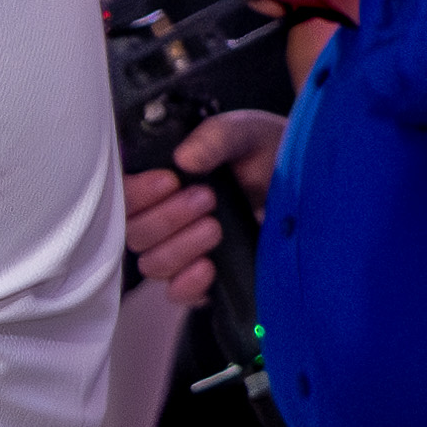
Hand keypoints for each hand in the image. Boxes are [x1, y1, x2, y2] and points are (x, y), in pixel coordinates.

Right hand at [117, 110, 281, 306]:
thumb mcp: (244, 133)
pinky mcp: (202, 278)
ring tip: (215, 227)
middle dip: (166, 218)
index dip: (136, 194)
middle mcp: (160, 216)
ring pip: (152, 263)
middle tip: (206, 199)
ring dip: (180, 247)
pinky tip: (209, 266)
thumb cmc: (266, 154)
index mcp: (157, 179)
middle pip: (133, 233)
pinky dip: (188, 283)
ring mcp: (179, 249)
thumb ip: (215, 138)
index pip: (120, 195)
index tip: (169, 181)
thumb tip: (185, 158)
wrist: (306, 184)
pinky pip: (177, 293)